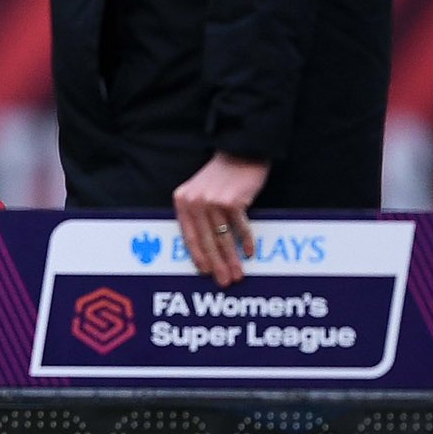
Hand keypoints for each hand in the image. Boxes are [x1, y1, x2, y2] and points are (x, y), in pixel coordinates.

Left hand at [173, 153, 269, 286]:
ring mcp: (213, 201)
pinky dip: (246, 242)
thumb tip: (206, 249)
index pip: (188, 236)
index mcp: (182, 201)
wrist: (242, 151)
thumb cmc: (222, 175)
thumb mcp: (200, 192)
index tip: (206, 273)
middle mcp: (194, 202)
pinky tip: (250, 253)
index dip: (198, 257)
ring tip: (238, 275)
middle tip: (224, 282)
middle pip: (206, 241)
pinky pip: (240, 228)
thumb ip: (198, 215)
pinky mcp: (232, 201)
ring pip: (222, 239)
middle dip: (216, 265)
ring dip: (231, 260)